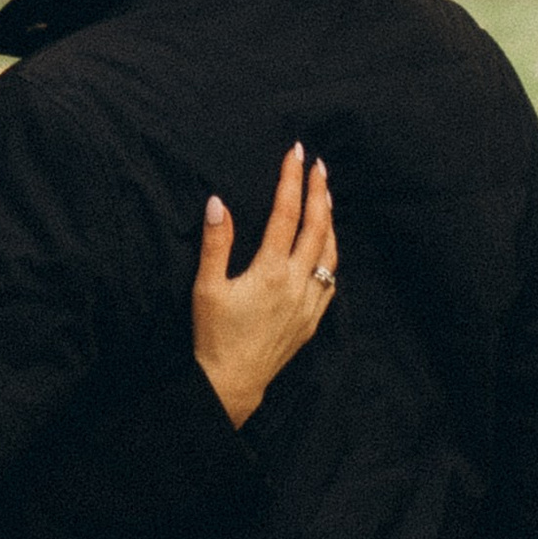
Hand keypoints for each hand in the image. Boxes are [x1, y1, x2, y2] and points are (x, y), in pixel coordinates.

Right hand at [194, 143, 337, 429]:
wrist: (231, 384)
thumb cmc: (213, 335)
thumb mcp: (206, 287)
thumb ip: (216, 243)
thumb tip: (218, 202)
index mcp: (271, 271)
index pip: (287, 214)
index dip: (292, 181)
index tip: (296, 154)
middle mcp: (297, 284)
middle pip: (317, 227)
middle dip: (319, 192)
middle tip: (319, 166)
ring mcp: (309, 304)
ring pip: (330, 254)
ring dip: (330, 222)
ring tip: (327, 198)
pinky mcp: (312, 321)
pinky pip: (331, 282)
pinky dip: (331, 256)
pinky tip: (326, 249)